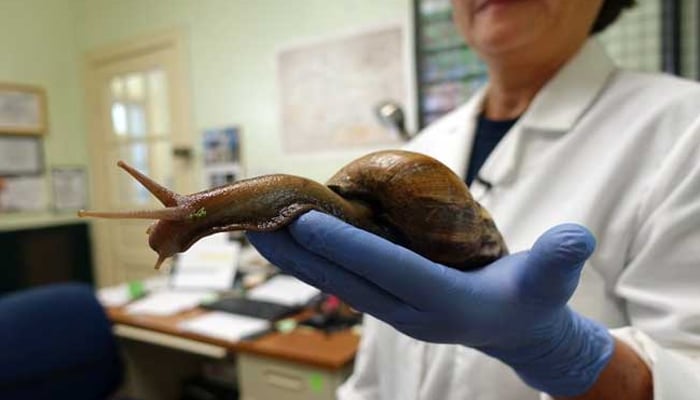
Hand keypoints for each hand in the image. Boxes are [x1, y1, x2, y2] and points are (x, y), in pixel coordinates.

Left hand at [247, 211, 613, 396]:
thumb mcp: (551, 279)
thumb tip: (576, 237)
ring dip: (298, 258)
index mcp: (443, 302)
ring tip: (259, 230)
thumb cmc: (533, 300)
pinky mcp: (389, 302)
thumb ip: (559, 259)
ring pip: (337, 281)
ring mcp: (394, 309)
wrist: (517, 330)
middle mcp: (409, 310)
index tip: (306, 219)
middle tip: (260, 220)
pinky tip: (293, 242)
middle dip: (302, 251)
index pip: (387, 268)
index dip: (346, 244)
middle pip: (347, 277)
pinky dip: (316, 261)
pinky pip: (344, 279)